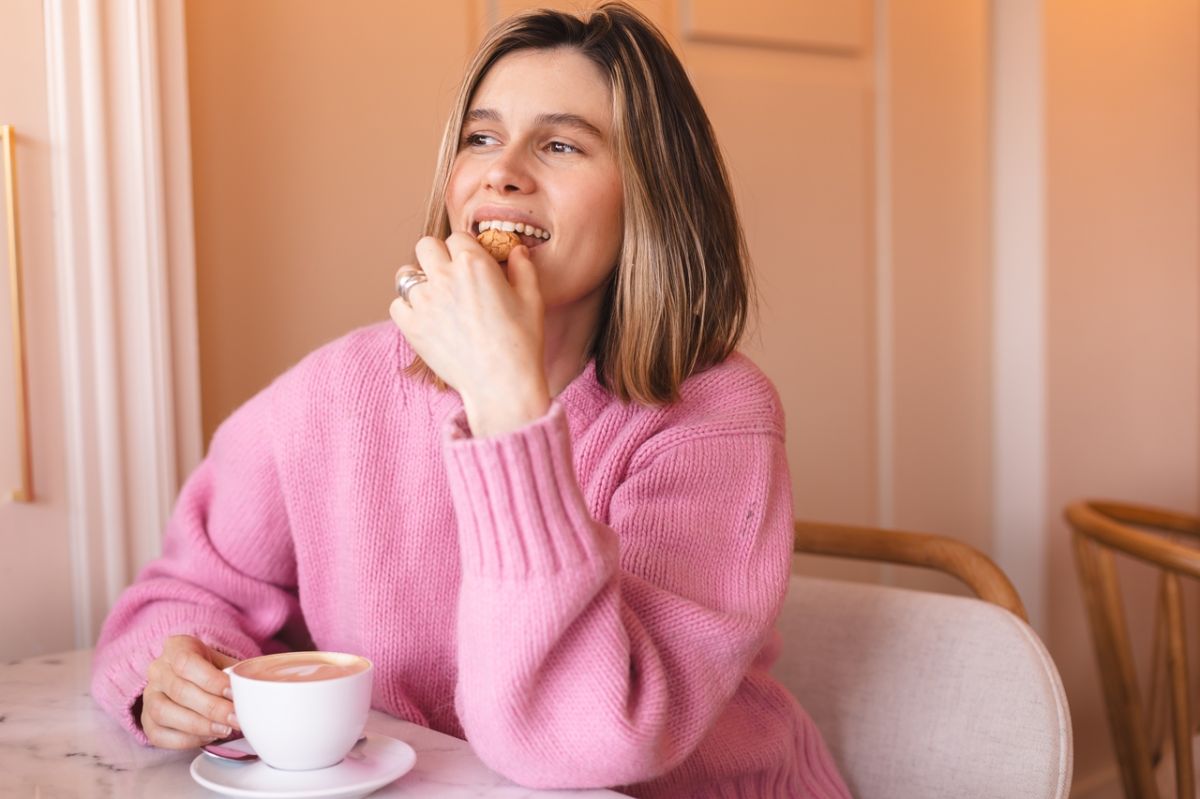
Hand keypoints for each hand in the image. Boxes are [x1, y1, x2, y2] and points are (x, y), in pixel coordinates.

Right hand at [141, 635, 239, 748]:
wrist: (194, 680)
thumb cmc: (213, 669)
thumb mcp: (225, 662)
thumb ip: (236, 673)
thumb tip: (252, 689)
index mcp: (176, 647)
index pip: (186, 662)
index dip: (211, 680)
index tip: (233, 693)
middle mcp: (157, 670)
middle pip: (179, 690)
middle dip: (211, 708)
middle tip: (235, 718)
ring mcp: (148, 696)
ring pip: (164, 713)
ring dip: (198, 725)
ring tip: (224, 730)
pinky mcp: (146, 721)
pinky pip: (159, 735)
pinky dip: (186, 740)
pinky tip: (208, 737)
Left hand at [390, 233, 550, 436]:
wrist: (502, 384)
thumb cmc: (522, 342)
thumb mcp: (532, 300)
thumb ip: (523, 268)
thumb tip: (517, 250)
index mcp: (475, 264)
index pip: (457, 237)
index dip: (465, 250)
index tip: (470, 264)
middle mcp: (445, 276)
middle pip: (426, 245)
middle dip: (437, 256)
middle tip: (448, 275)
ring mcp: (424, 302)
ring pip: (406, 275)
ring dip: (419, 282)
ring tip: (435, 298)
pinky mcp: (411, 327)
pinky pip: (397, 305)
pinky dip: (407, 309)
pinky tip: (425, 318)